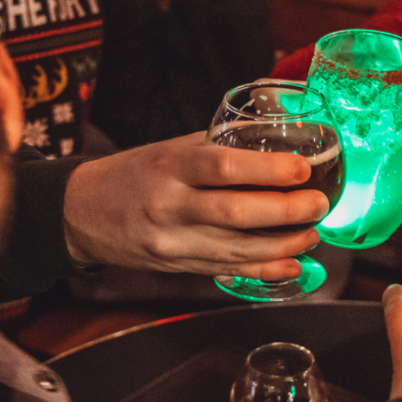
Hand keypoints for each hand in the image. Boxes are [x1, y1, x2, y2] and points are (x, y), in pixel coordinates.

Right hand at [63, 131, 327, 278]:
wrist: (82, 212)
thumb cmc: (136, 172)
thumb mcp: (172, 148)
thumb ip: (221, 144)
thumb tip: (281, 130)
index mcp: (170, 167)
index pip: (221, 167)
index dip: (267, 170)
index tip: (302, 168)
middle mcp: (170, 207)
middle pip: (236, 215)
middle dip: (286, 212)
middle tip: (319, 203)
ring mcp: (172, 243)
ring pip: (237, 251)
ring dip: (284, 245)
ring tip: (313, 233)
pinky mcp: (177, 268)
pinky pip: (227, 271)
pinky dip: (265, 270)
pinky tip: (293, 264)